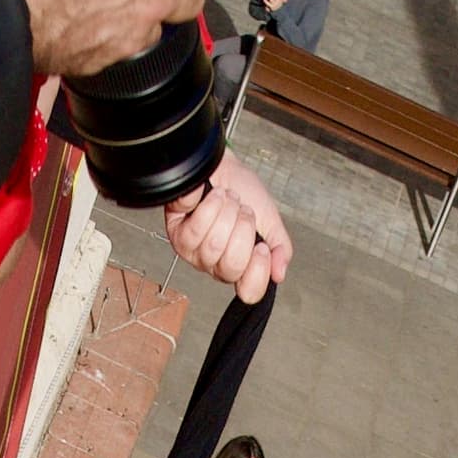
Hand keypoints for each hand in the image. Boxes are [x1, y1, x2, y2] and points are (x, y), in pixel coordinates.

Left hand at [165, 163, 292, 297]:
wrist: (223, 165)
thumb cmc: (243, 191)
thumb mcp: (269, 219)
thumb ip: (280, 248)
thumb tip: (279, 274)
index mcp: (240, 266)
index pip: (249, 292)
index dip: (258, 270)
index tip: (262, 246)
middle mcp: (215, 264)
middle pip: (231, 266)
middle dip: (243, 229)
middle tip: (242, 212)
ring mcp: (194, 252)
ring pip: (213, 245)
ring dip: (227, 213)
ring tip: (227, 201)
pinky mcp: (177, 234)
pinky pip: (195, 230)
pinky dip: (210, 205)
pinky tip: (212, 197)